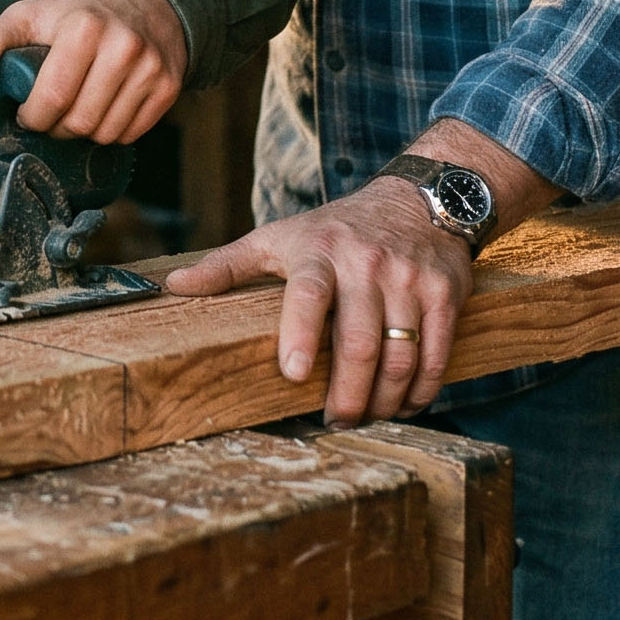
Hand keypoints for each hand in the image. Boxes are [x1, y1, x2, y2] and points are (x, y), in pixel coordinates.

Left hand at [0, 0, 187, 144]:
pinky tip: (103, 108)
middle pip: (79, 122)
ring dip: (83, 132)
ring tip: (75, 110)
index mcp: (84, 28)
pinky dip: (111, 131)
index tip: (27, 113)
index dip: (32, 117)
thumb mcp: (29, 14)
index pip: (53, 98)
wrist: (144, 2)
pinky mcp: (168, 86)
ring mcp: (150, 68)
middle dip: (56, 128)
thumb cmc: (77, 13)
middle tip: (50, 115)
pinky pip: (131, 134)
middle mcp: (123, 47)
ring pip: (105, 133)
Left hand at [161, 178, 469, 425]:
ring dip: (384, 399)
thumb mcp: (278, 237)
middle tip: (335, 421)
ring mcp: (409, 279)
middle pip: (359, 341)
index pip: (309, 293)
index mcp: (319, 252)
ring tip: (368, 416)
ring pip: (400, 355)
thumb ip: (227, 264)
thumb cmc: (336, 228)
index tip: (292, 373)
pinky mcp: (446, 292)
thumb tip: (173, 285)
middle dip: (347, 394)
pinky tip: (406, 403)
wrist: (418, 198)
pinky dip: (422, 389)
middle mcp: (366, 264)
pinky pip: (436, 353)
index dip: (300, 333)